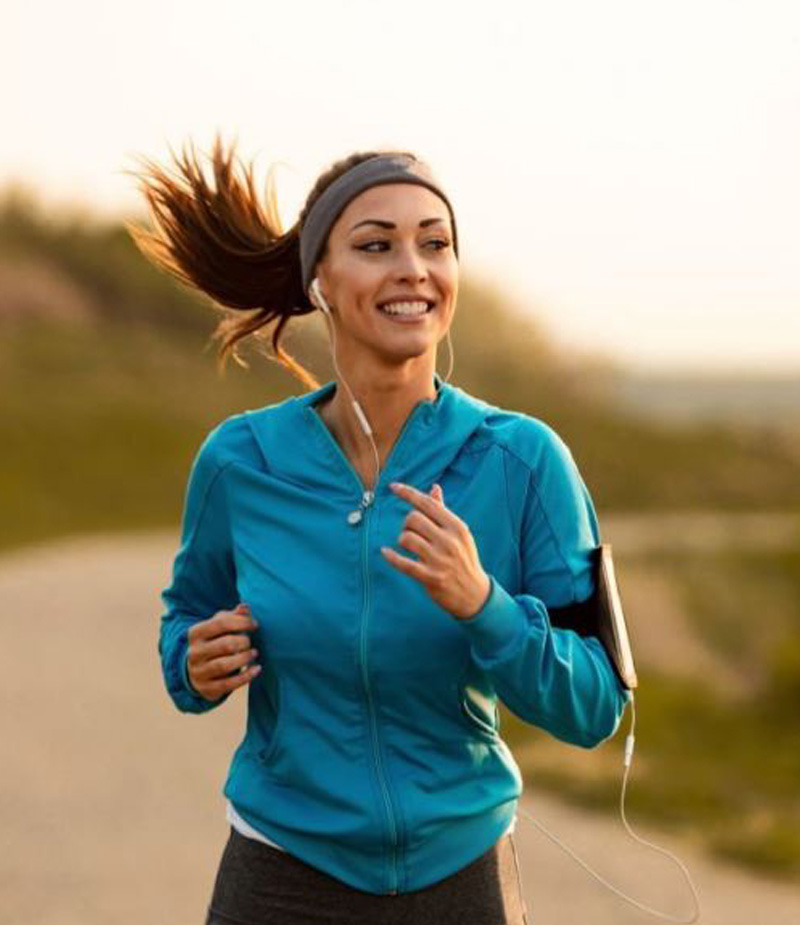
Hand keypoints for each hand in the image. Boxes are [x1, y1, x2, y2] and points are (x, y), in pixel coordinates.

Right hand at [186, 603, 260, 700]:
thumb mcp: (219, 626)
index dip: (242, 622)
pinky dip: (246, 676)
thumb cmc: (214, 642)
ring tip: (254, 653)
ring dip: (244, 658)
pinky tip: (257, 669)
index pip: (221, 623)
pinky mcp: (207, 688)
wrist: (196, 671)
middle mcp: (194, 653)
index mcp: (195, 633)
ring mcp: (199, 672)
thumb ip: (233, 616)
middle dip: (243, 642)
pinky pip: (228, 684)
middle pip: (225, 644)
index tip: (255, 625)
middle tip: (250, 642)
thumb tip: (245, 607)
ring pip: (225, 665)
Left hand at [381, 482, 491, 620]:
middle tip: (411, 532)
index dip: (408, 493)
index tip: (392, 486)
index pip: (428, 503)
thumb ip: (444, 511)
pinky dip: (391, 556)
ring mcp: (440, 560)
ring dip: (402, 540)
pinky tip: (385, 552)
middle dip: (406, 524)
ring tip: (408, 546)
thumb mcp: (459, 534)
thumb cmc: (464, 558)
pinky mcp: (430, 577)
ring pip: (406, 538)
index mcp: (457, 527)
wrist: (474, 593)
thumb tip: (434, 488)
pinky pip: (403, 563)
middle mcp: (449, 541)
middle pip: (413, 518)